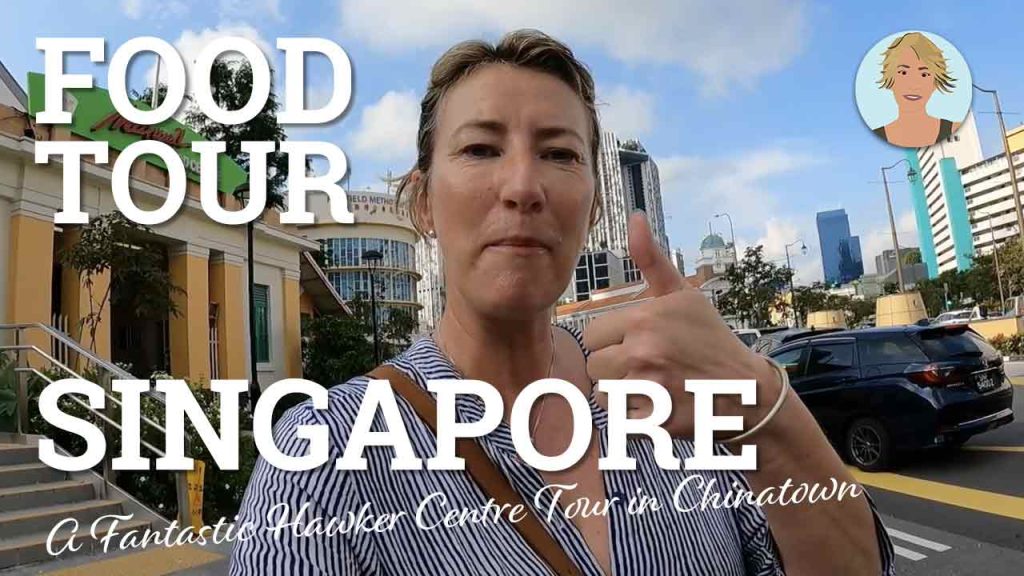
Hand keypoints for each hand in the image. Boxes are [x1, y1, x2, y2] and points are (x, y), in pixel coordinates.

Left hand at [583, 213, 781, 438]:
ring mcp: (649, 388)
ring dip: (622, 393)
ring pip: (603, 394)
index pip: (593, 335)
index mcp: (645, 318)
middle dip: (616, 368)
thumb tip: (634, 217)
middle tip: (649, 367)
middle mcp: (644, 351)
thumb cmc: (708, 339)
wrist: (746, 392)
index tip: (640, 343)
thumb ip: (651, 259)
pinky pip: (618, 419)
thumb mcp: (682, 295)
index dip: (613, 341)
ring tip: (653, 385)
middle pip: (595, 365)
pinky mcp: (655, 422)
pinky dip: (633, 417)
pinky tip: (658, 406)